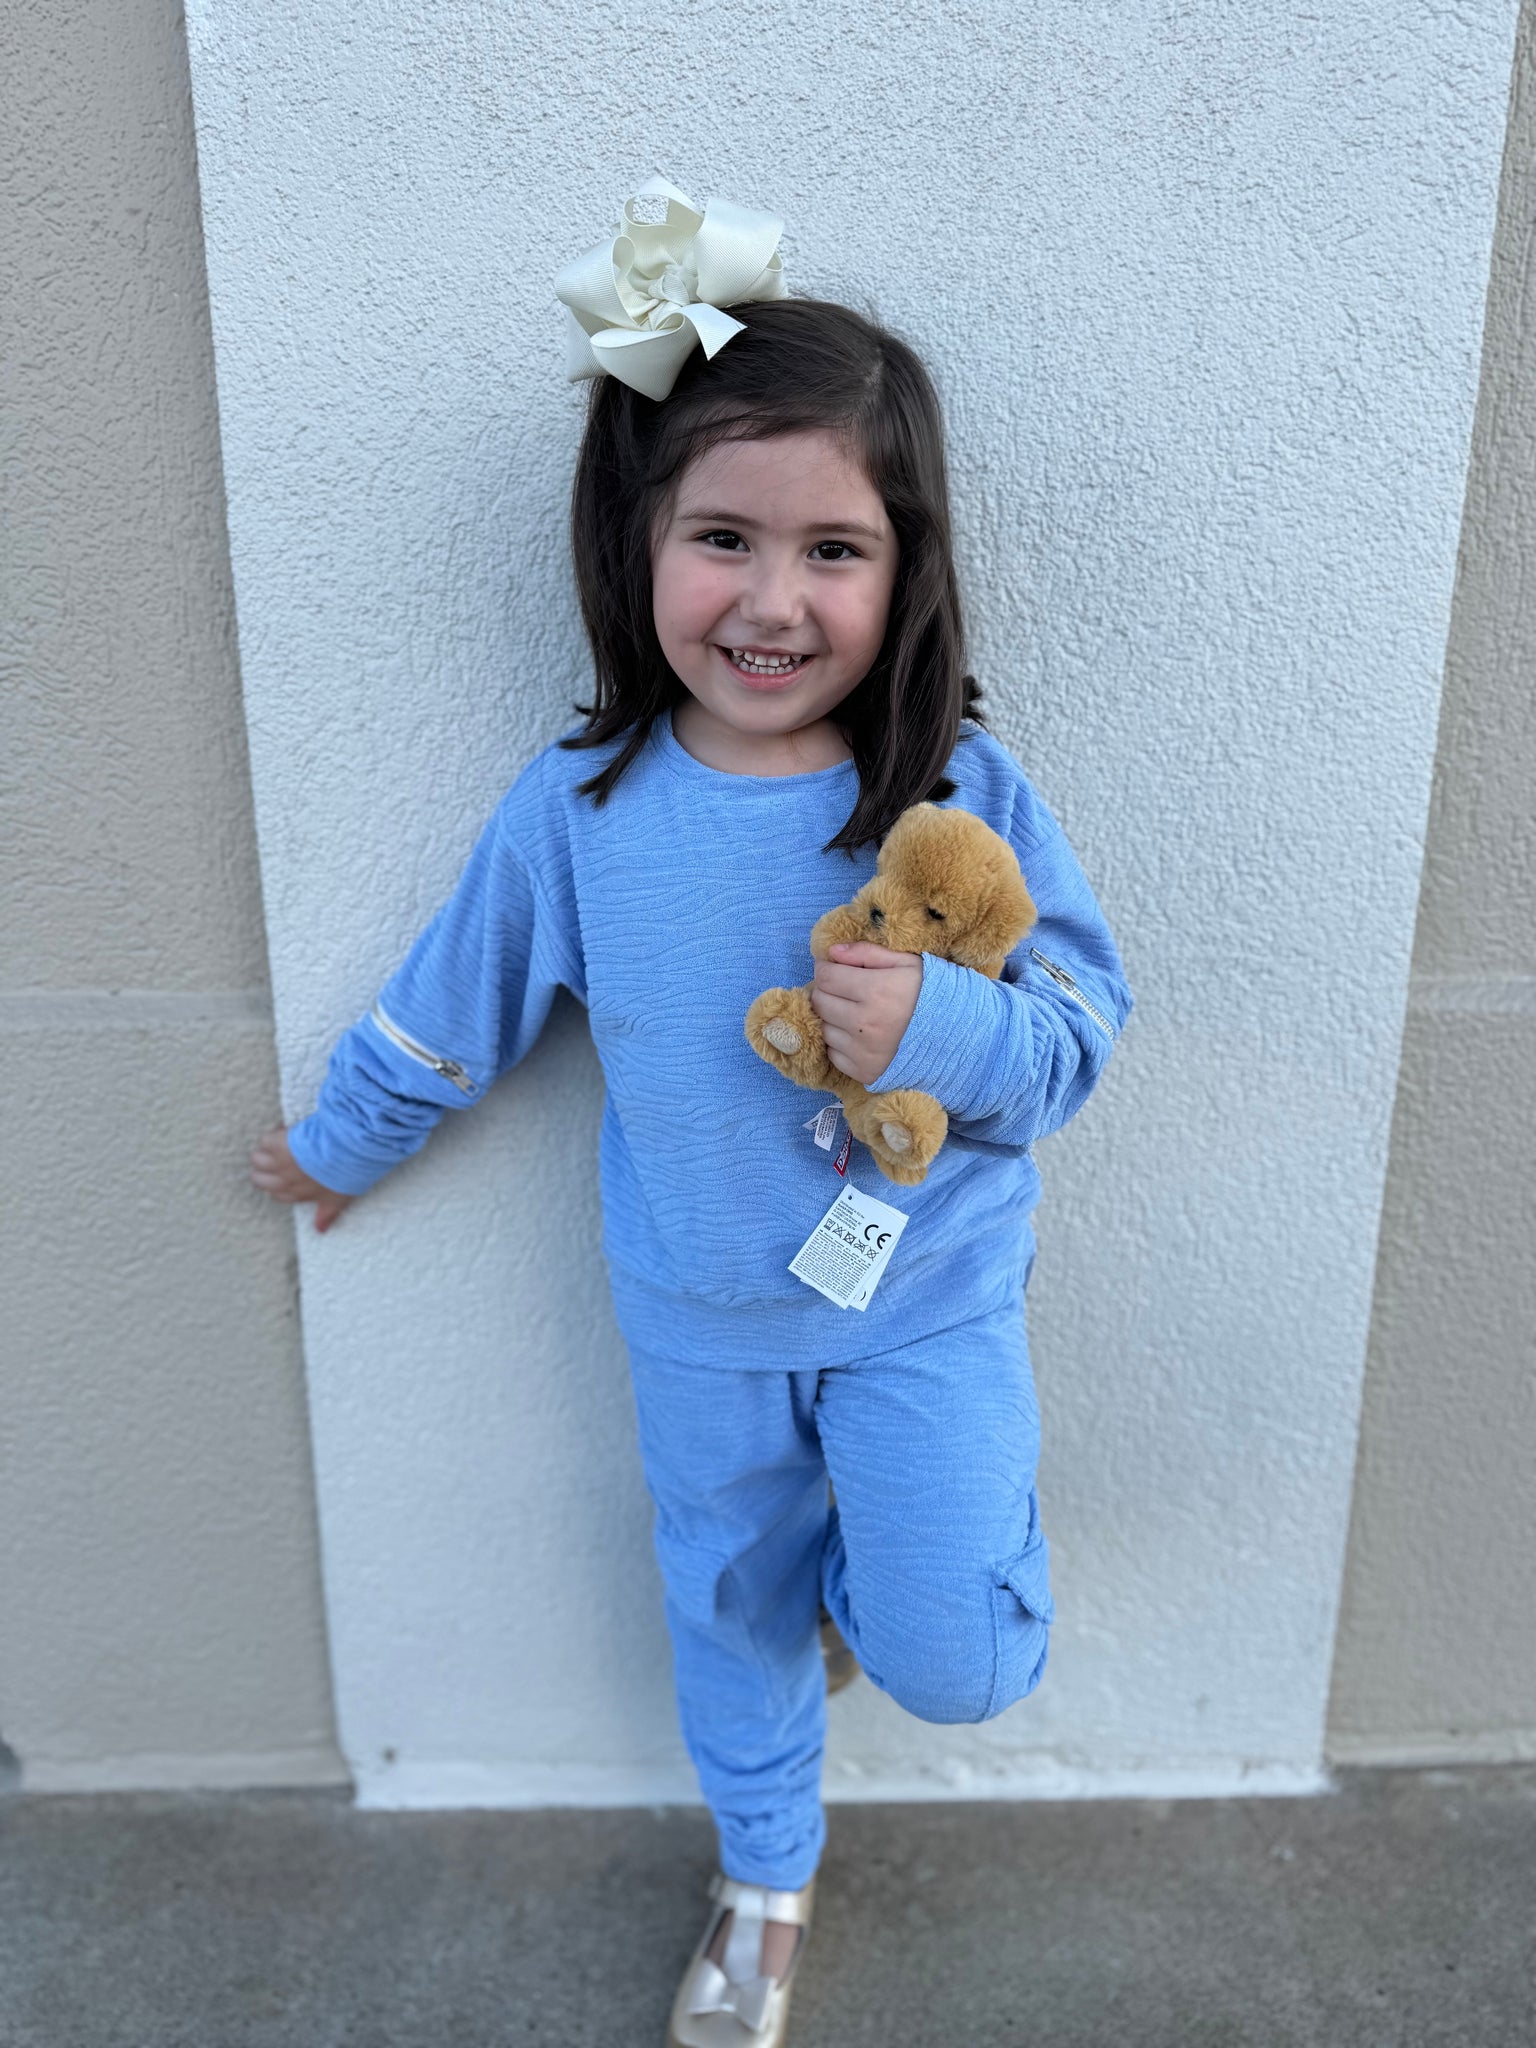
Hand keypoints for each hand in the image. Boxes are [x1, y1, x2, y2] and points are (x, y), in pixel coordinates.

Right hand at [249, 1126, 355, 1233]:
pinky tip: (287, 1130)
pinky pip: (265, 1140)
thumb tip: (320, 1230)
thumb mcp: (340, 1198)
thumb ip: (327, 1214)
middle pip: (258, 1179)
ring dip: (266, 1150)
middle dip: (264, 1170)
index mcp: (299, 1194)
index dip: (278, 1185)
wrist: (346, 1150)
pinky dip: (275, 1133)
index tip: (284, 1176)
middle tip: (274, 1158)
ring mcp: (279, 1162)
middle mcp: (285, 1180)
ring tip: (279, 1143)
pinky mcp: (277, 1144)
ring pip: (256, 1159)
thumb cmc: (346, 1173)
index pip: (277, 1195)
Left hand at [810, 942, 922, 1086]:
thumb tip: (833, 952)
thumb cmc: (930, 995)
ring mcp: (863, 1051)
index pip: (826, 977)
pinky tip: (858, 1035)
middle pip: (819, 1002)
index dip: (826, 969)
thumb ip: (867, 953)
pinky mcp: (864, 1072)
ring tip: (853, 1013)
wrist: (957, 1037)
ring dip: (832, 1018)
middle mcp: (865, 1023)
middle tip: (843, 989)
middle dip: (827, 991)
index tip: (834, 968)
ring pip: (823, 1028)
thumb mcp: (906, 963)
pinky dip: (840, 1043)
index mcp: (876, 991)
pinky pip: (833, 1054)